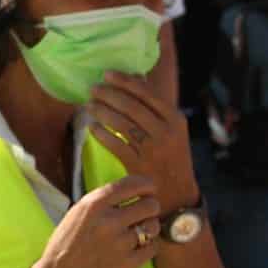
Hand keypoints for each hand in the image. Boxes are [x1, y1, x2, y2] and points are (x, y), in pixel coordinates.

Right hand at [32, 174, 162, 267]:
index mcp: (95, 204)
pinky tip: (136, 247)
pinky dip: (148, 246)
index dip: (147, 185)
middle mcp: (110, 221)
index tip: (150, 189)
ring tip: (138, 232)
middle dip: (150, 207)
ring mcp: (120, 243)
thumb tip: (136, 190)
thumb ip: (104, 201)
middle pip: (150, 205)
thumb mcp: (78, 212)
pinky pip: (153, 247)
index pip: (134, 185)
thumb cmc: (67, 243)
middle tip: (144, 213)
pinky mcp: (128, 264)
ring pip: (153, 226)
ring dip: (149, 227)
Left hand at [88, 72, 199, 210]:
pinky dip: (102, 134)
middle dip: (109, 95)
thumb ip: (155, 105)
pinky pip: (115, 144)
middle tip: (93, 89)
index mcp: (175, 119)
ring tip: (89, 106)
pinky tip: (92, 128)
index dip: (124, 81)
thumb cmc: (170, 155)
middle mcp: (166, 132)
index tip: (107, 74)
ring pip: (121, 124)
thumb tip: (135, 76)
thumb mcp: (172, 129)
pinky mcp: (139, 165)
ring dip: (102, 111)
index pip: (147, 93)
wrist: (178, 193)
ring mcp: (153, 149)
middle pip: (131, 106)